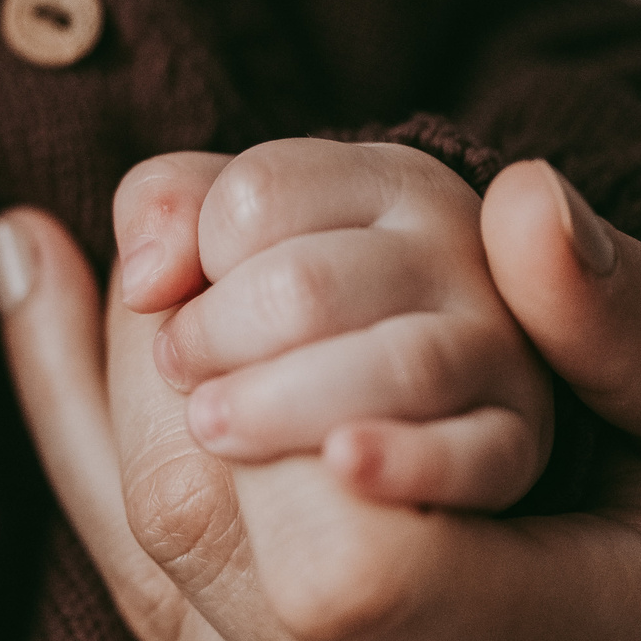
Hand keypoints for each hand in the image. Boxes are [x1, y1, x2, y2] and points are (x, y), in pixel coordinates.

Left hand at [0, 158, 640, 640]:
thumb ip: (638, 325)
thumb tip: (522, 201)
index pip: (346, 574)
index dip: (273, 418)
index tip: (245, 280)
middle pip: (205, 551)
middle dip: (160, 361)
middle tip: (163, 233)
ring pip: (140, 585)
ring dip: (96, 402)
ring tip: (48, 254)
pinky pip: (146, 619)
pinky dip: (95, 468)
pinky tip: (45, 329)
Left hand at [119, 139, 552, 509]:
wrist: (361, 462)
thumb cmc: (261, 333)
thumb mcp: (211, 251)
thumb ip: (163, 209)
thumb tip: (122, 271)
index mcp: (384, 177)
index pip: (258, 191)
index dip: (193, 250)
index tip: (165, 302)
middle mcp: (454, 245)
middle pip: (304, 285)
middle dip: (217, 337)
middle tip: (186, 380)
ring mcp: (497, 347)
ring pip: (396, 365)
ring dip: (280, 404)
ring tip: (215, 428)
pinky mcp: (517, 445)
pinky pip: (478, 455)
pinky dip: (408, 460)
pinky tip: (343, 464)